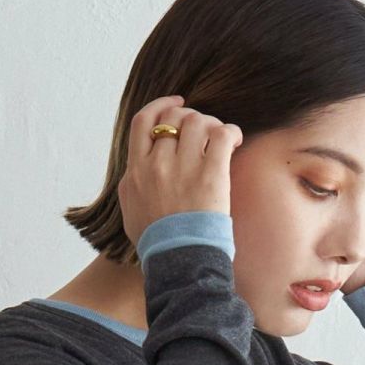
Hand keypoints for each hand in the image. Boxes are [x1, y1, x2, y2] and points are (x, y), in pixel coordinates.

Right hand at [118, 95, 243, 249]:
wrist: (178, 260)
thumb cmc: (157, 242)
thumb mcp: (130, 211)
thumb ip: (131, 185)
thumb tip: (133, 171)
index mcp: (136, 170)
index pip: (143, 121)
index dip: (161, 106)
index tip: (176, 104)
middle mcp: (157, 163)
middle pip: (174, 117)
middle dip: (191, 117)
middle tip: (204, 130)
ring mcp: (184, 166)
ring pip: (198, 121)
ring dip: (212, 124)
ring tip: (220, 139)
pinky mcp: (211, 174)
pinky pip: (222, 134)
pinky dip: (231, 132)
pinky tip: (234, 142)